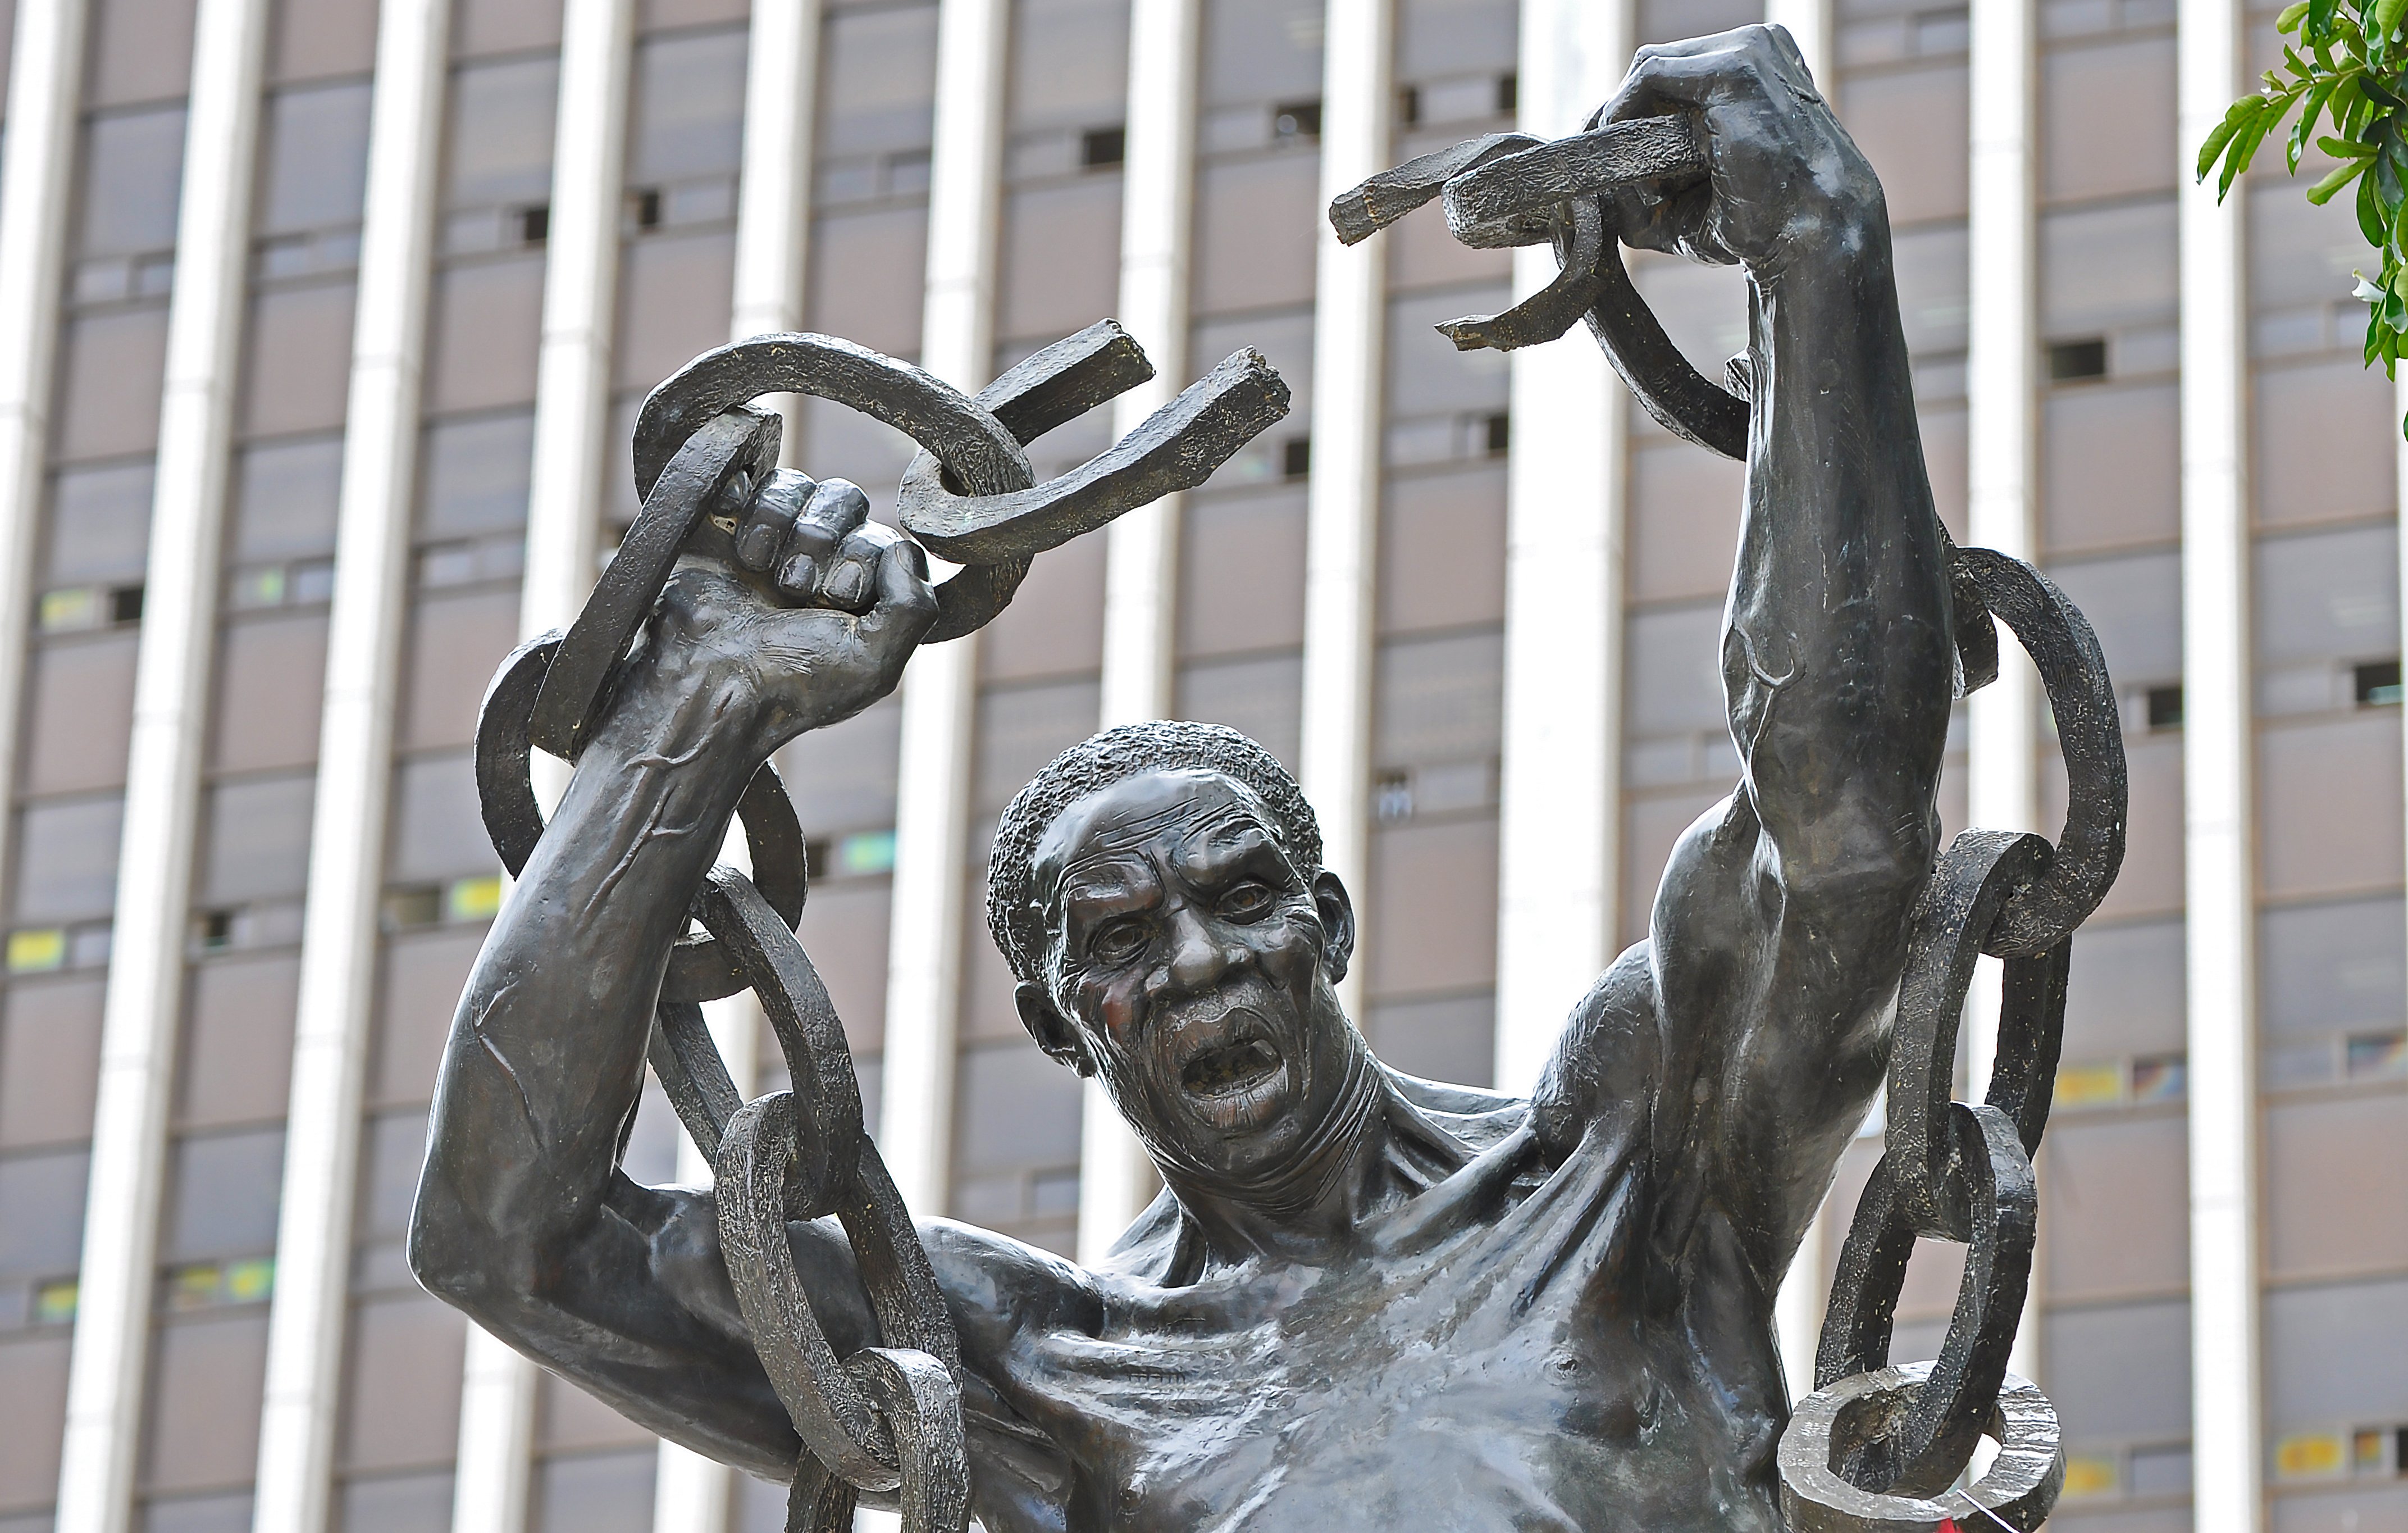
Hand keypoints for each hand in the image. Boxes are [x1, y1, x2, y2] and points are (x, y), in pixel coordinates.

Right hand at [632, 472, 938, 755]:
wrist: (706, 680)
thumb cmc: (789, 681)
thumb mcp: (873, 665)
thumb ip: (915, 609)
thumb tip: (905, 548)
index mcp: (862, 591)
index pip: (884, 537)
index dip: (861, 559)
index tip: (835, 600)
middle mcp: (821, 559)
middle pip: (844, 498)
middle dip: (820, 540)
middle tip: (793, 588)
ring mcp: (772, 538)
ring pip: (795, 484)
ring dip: (779, 523)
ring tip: (757, 567)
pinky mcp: (723, 524)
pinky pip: (746, 478)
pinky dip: (742, 501)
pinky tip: (733, 538)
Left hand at [1596, 24, 1880, 271]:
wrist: (1812, 238)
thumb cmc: (1762, 223)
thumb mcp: (1693, 195)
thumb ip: (1643, 179)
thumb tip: (1586, 185)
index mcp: (1756, 68)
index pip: (1672, 72)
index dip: (1631, 112)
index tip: (1608, 156)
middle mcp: (1755, 48)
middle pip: (1657, 66)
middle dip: (1624, 116)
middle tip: (1612, 169)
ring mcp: (1749, 52)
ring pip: (1649, 66)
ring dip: (1627, 120)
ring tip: (1639, 178)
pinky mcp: (1735, 69)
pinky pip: (1650, 74)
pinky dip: (1625, 110)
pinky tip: (1625, 151)